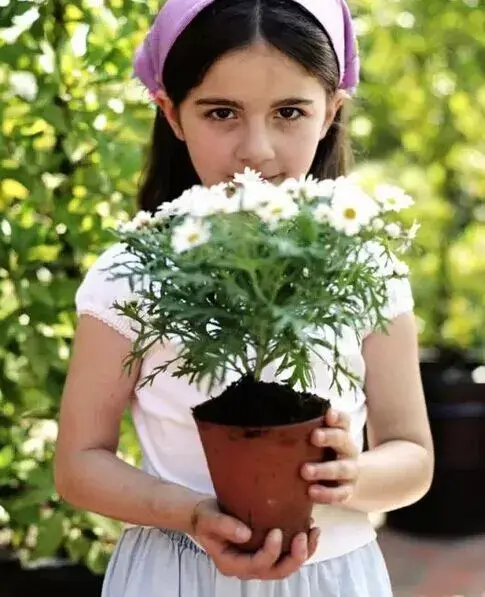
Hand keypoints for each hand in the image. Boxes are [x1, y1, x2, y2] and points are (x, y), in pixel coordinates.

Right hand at [191, 498, 319, 579]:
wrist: (207, 516)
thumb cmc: (206, 517)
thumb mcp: (209, 518)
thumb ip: (224, 526)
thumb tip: (246, 534)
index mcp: (232, 564)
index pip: (256, 566)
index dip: (270, 552)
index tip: (277, 530)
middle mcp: (247, 568)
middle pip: (275, 572)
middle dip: (293, 558)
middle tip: (303, 536)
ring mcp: (259, 561)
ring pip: (285, 566)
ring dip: (303, 553)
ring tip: (314, 532)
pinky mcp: (267, 551)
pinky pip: (287, 555)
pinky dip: (302, 545)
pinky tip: (310, 528)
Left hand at [301, 409, 359, 504]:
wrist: (339, 482)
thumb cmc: (319, 454)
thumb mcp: (312, 442)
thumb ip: (299, 433)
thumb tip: (267, 425)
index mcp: (340, 433)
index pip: (343, 420)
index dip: (337, 417)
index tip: (328, 414)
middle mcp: (348, 449)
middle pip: (343, 439)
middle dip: (329, 437)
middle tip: (314, 437)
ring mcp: (350, 471)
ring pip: (341, 468)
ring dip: (324, 469)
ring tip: (305, 471)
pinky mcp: (347, 491)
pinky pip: (340, 493)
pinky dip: (326, 493)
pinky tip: (312, 492)